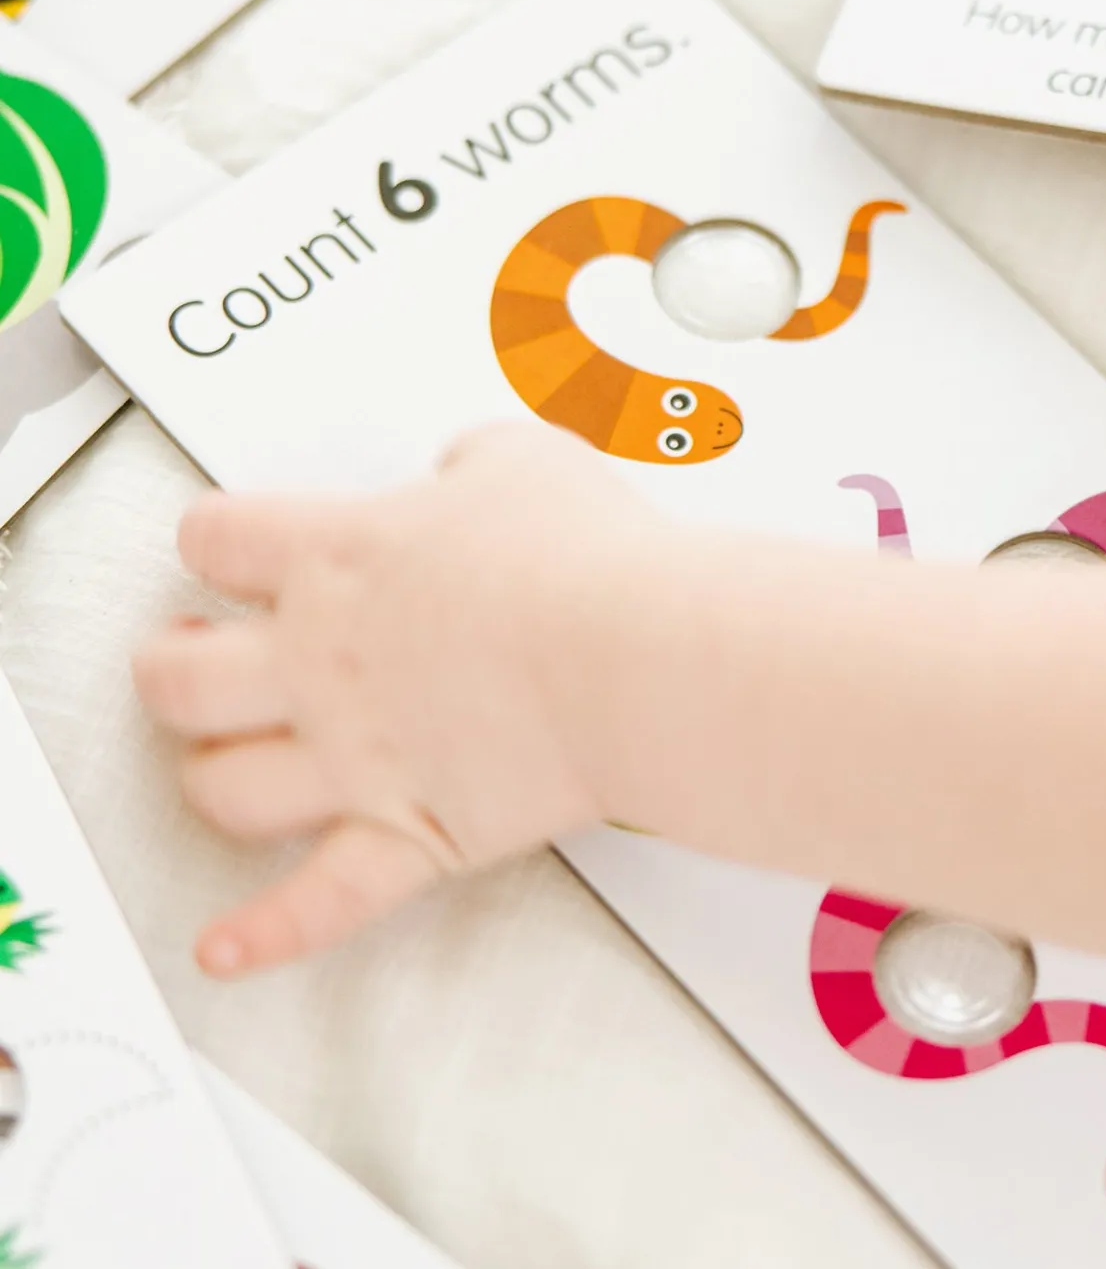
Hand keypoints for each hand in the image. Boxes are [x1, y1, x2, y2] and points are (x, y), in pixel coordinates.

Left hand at [135, 426, 644, 975]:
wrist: (635, 655)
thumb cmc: (589, 561)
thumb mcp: (526, 459)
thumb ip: (473, 461)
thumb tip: (467, 471)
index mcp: (340, 559)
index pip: (217, 539)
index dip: (212, 540)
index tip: (226, 546)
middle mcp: (323, 663)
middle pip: (180, 676)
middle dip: (170, 665)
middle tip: (187, 654)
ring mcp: (358, 758)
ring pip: (225, 787)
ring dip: (211, 776)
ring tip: (222, 763)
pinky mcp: (413, 832)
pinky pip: (319, 902)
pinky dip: (267, 933)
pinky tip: (228, 945)